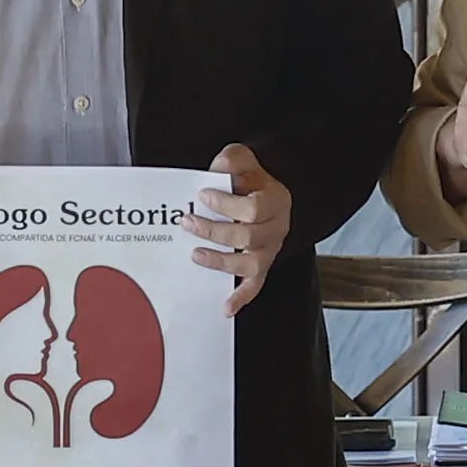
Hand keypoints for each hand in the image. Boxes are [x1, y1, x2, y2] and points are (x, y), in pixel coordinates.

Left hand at [192, 143, 290, 313]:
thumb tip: (216, 173)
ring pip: (250, 265)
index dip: (225, 205)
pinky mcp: (262, 266)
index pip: (252, 209)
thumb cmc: (251, 177)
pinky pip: (255, 286)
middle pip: (247, 238)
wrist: (266, 191)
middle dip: (213, 231)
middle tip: (188, 223)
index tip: (202, 197)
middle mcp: (278, 228)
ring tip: (195, 255)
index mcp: (276, 201)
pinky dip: (241, 298)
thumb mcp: (243, 159)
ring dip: (221, 262)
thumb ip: (231, 160)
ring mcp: (271, 250)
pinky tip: (226, 307)